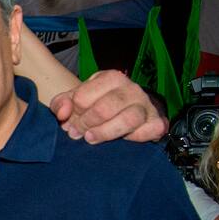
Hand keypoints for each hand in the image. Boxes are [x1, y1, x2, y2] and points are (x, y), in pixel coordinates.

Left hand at [50, 69, 168, 143]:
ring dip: (105, 133)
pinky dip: (134, 138)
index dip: (73, 113)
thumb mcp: (77, 100)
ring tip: (91, 138)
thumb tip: (62, 114)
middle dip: (86, 124)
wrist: (130, 110)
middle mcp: (131, 89)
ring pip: (128, 120)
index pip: (83, 96)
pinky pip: (148, 131)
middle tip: (77, 133)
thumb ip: (62, 104)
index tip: (70, 121)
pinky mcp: (157, 122)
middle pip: (104, 108)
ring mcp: (146, 105)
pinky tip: (122, 141)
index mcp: (110, 78)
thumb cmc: (99, 104)